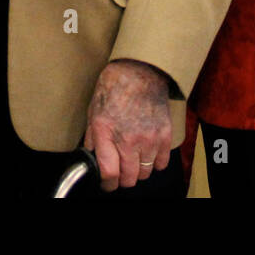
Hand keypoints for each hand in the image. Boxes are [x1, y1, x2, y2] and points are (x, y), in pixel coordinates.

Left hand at [83, 59, 171, 190]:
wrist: (140, 70)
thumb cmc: (115, 87)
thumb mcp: (94, 110)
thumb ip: (92, 137)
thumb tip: (90, 155)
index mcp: (106, 132)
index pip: (109, 173)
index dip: (107, 184)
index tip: (106, 183)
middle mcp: (128, 139)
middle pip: (129, 178)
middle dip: (122, 180)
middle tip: (120, 172)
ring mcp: (148, 138)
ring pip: (145, 173)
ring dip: (138, 171)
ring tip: (134, 160)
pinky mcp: (164, 135)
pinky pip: (161, 163)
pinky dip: (155, 163)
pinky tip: (148, 154)